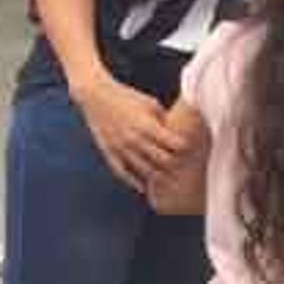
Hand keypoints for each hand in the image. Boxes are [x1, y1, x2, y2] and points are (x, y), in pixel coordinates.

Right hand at [73, 73, 188, 190]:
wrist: (94, 95)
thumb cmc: (126, 97)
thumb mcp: (150, 103)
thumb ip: (164, 120)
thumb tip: (178, 133)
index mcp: (147, 125)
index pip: (174, 144)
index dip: (184, 147)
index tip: (188, 147)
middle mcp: (134, 139)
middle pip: (162, 160)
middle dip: (174, 163)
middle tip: (181, 164)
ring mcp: (120, 148)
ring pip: (145, 170)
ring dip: (158, 176)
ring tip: (168, 180)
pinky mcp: (109, 152)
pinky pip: (122, 172)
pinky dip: (133, 182)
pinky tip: (143, 188)